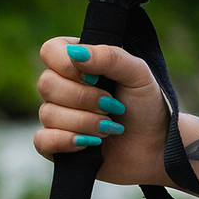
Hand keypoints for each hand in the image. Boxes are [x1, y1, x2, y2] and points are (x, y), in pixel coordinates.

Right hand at [34, 37, 168, 185]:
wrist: (155, 148)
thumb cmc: (146, 106)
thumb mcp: (138, 74)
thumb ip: (111, 57)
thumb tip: (76, 54)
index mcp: (78, 62)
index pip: (51, 51)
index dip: (68, 65)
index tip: (96, 77)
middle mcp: (62, 87)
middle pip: (46, 84)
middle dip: (84, 98)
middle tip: (112, 105)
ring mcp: (56, 116)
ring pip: (48, 113)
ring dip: (86, 123)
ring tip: (110, 127)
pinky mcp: (55, 145)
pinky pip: (42, 141)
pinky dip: (67, 141)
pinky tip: (91, 144)